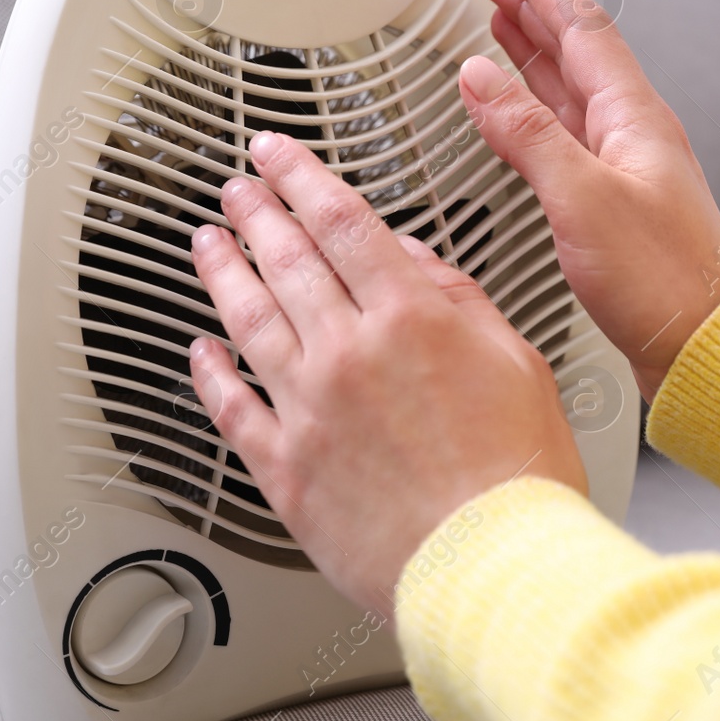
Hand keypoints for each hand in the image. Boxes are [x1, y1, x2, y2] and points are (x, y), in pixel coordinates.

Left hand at [188, 131, 586, 614]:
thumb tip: (416, 259)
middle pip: (286, 260)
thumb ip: (463, 301)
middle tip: (236, 185)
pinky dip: (209, 373)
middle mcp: (347, 354)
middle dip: (255, 212)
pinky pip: (231, 409)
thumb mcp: (521, 363)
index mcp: (409, 318)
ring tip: (205, 242)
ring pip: (247, 320)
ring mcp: (307, 411)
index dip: (301, 176)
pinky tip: (198, 348)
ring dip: (221, 272)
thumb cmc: (519, 476)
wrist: (490, 567)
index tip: (277, 153)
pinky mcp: (284, 470)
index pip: (341, 221)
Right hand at [470, 0, 719, 399]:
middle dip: (533, 7)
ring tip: (501, 21)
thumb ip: (527, 135)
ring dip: (532, 51)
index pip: (582, 29)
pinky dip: (533, 106)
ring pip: (569, 88)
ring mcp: (624, 166)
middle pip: (576, 49)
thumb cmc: (661, 282)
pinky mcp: (612, 202)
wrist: (701, 347)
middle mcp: (633, 134)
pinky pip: (564, 130)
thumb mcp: (582, 199)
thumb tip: (480, 78)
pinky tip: (514, 108)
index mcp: (635, 119)